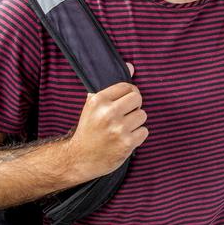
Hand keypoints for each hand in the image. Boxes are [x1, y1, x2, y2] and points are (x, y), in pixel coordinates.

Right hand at [67, 63, 147, 179]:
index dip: (129, 94)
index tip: (125, 102)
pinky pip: (144, 131)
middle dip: (134, 106)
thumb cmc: (88, 130)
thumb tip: (131, 66)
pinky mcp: (126, 143)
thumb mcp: (93, 106)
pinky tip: (125, 139)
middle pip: (138, 98)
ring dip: (136, 122)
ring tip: (123, 128)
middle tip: (126, 115)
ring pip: (143, 115)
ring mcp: (118, 129)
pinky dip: (137, 136)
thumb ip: (112, 87)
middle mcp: (108, 113)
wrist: (79, 158)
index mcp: (98, 100)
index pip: (127, 87)